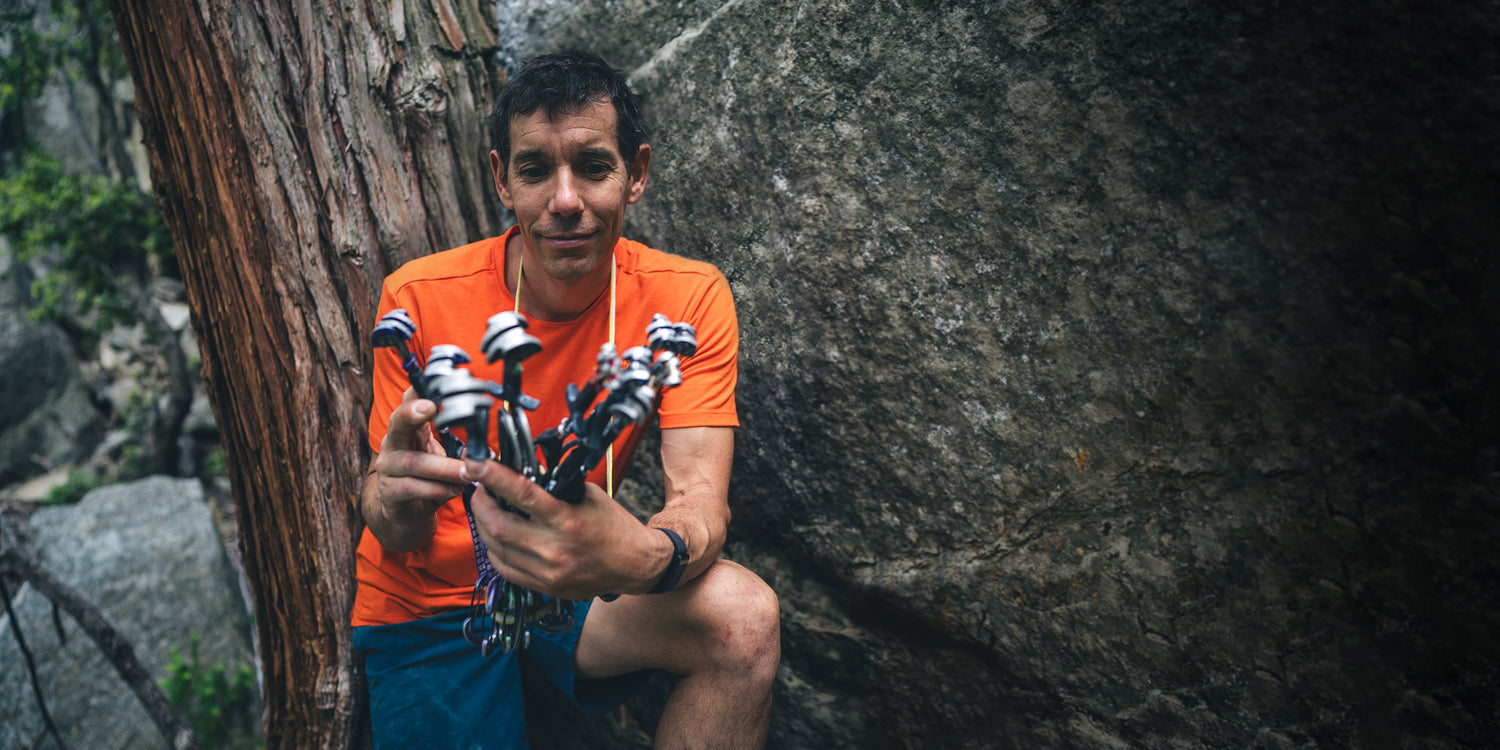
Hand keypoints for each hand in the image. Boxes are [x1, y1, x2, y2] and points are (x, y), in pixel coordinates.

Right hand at [363, 387, 466, 550]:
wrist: (407, 510)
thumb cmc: (429, 476)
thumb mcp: (444, 454)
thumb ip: (459, 444)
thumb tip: (482, 442)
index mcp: (410, 427)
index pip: (410, 400)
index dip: (418, 389)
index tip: (431, 378)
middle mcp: (393, 441)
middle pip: (398, 421)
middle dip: (412, 412)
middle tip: (431, 407)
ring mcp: (388, 466)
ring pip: (414, 462)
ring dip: (444, 467)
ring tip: (467, 472)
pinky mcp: (389, 491)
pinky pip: (412, 487)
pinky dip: (437, 489)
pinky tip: (453, 490)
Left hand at [463, 457, 669, 599]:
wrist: (635, 565)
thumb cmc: (613, 526)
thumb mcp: (588, 496)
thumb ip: (555, 487)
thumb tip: (520, 474)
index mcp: (567, 520)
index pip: (521, 494)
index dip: (492, 476)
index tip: (475, 464)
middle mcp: (554, 549)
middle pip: (498, 525)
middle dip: (480, 503)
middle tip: (478, 488)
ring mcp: (547, 572)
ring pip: (496, 548)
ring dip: (484, 525)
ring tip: (485, 509)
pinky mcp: (544, 587)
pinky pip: (504, 568)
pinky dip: (494, 549)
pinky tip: (497, 535)